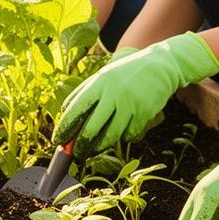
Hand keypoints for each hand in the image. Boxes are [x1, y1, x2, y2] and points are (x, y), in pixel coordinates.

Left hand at [54, 33, 218, 158]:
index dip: (65, 127)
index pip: (77, 109)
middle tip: (74, 153)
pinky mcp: (144, 113)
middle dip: (80, 145)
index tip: (58, 140)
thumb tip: (64, 113)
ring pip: (110, 135)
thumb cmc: (125, 73)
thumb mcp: (104, 76)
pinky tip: (119, 134)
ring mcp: (130, 104)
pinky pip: (128, 134)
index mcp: (100, 82)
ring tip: (91, 151)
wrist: (160, 66)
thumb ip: (85, 92)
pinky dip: (122, 137)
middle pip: (92, 128)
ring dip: (98, 147)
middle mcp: (114, 94)